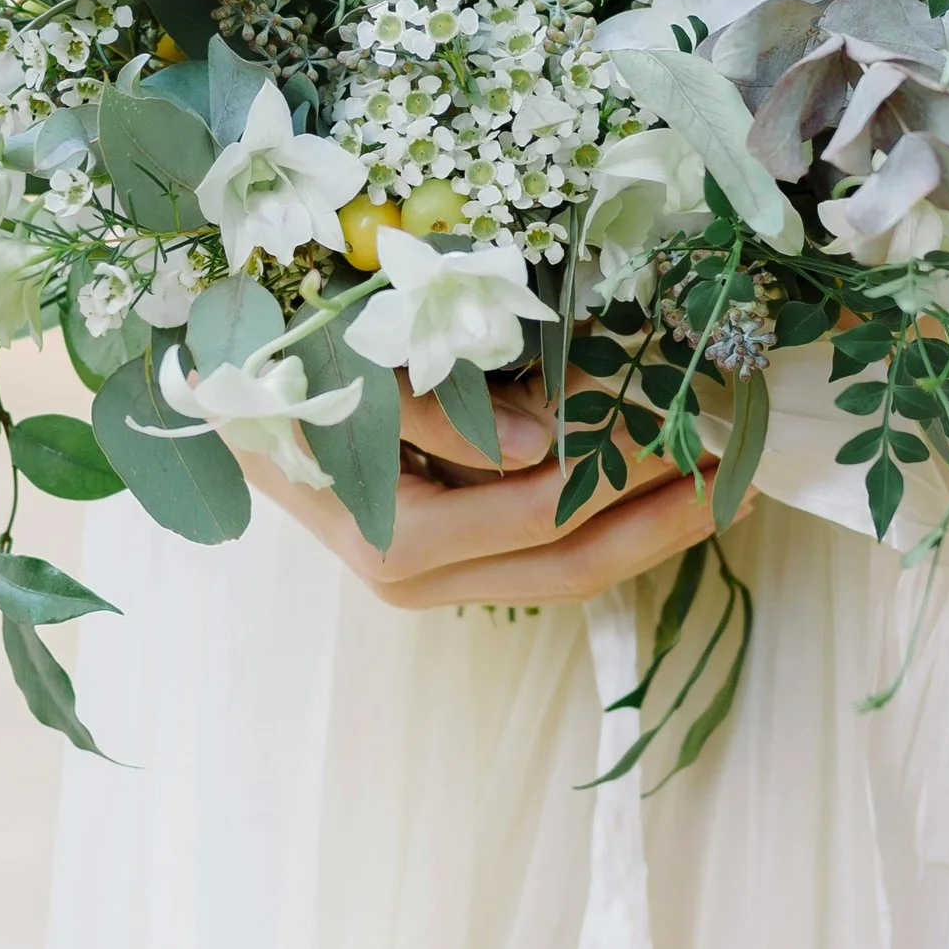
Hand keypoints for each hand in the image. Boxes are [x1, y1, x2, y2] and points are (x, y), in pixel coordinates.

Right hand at [245, 382, 744, 609]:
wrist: (203, 400)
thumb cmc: (280, 368)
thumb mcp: (356, 370)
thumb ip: (444, 412)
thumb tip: (545, 449)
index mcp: (395, 539)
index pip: (547, 514)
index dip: (631, 474)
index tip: (700, 424)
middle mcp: (413, 578)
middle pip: (571, 568)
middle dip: (667, 524)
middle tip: (745, 474)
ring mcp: (426, 580)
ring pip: (563, 573)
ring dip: (649, 530)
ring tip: (723, 486)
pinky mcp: (437, 561)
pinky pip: (539, 555)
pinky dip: (604, 522)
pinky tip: (656, 490)